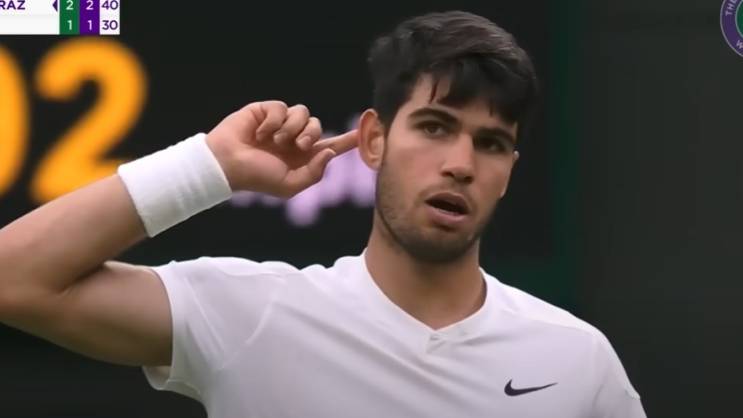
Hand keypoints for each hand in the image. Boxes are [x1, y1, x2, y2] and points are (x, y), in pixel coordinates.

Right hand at [205, 100, 358, 197]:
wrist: (227, 164)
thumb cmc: (257, 177)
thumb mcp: (289, 185)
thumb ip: (314, 173)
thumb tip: (329, 152)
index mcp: (303, 156)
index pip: (331, 145)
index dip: (349, 140)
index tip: (366, 131)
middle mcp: (294, 138)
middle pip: (318, 126)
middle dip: (311, 134)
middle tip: (296, 145)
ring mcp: (281, 123)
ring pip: (303, 113)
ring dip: (291, 128)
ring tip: (275, 141)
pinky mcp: (266, 111)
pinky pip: (281, 108)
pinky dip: (273, 121)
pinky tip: (260, 132)